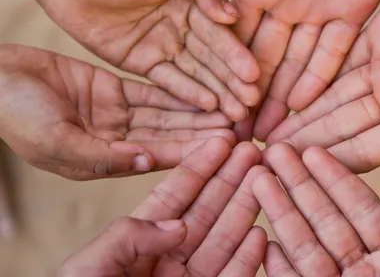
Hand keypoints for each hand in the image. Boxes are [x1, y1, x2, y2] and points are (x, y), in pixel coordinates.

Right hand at [0, 44, 234, 179]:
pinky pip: (152, 90)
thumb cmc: (16, 114)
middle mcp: (115, 141)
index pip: (158, 156)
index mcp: (102, 161)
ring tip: (231, 106)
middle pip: (169, 135)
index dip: (192, 151)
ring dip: (197, 111)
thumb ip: (100, 154)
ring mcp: (115, 115)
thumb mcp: (56, 139)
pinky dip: (177, 90)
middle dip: (203, 131)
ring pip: (166, 113)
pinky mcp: (113, 91)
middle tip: (241, 125)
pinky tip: (204, 89)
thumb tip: (144, 163)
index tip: (226, 146)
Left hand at [37, 0, 259, 121]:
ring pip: (196, 74)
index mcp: (193, 1)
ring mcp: (166, 46)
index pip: (219, 32)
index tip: (254, 74)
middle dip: (233, 81)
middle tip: (252, 103)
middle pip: (213, 58)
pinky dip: (189, 94)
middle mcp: (185, 26)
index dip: (236, 54)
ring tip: (237, 115)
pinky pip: (170, 82)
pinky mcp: (146, 64)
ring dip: (218, 92)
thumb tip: (233, 16)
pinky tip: (209, 108)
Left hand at [60, 138, 269, 275]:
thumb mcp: (90, 267)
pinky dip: (247, 258)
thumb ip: (128, 236)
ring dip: (245, 209)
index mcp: (137, 244)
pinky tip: (260, 233)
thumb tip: (178, 224)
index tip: (221, 141)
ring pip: (224, 239)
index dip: (198, 167)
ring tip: (263, 181)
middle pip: (206, 212)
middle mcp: (167, 259)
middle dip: (230, 180)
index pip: (174, 197)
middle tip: (254, 151)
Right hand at [184, 0, 379, 139]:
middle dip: (255, 96)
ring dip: (286, 97)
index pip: (236, 39)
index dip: (226, 71)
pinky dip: (321, 77)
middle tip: (243, 135)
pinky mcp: (353, 11)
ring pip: (299, 63)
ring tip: (272, 132)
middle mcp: (285, 7)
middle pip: (266, 60)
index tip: (215, 105)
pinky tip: (306, 105)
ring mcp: (319, 11)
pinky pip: (335, 51)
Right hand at [255, 143, 379, 275]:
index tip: (313, 151)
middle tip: (274, 151)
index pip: (361, 208)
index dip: (336, 178)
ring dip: (282, 216)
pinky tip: (267, 244)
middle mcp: (365, 268)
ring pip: (307, 249)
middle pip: (326, 220)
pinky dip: (281, 271)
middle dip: (299, 185)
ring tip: (261, 182)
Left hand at [268, 0, 379, 171]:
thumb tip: (379, 85)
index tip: (290, 170)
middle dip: (302, 141)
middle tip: (263, 153)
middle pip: (337, 126)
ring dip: (301, 113)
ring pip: (332, 96)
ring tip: (266, 127)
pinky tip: (286, 90)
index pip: (358, 151)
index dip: (324, 162)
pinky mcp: (375, 38)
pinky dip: (313, 75)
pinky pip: (337, 58)